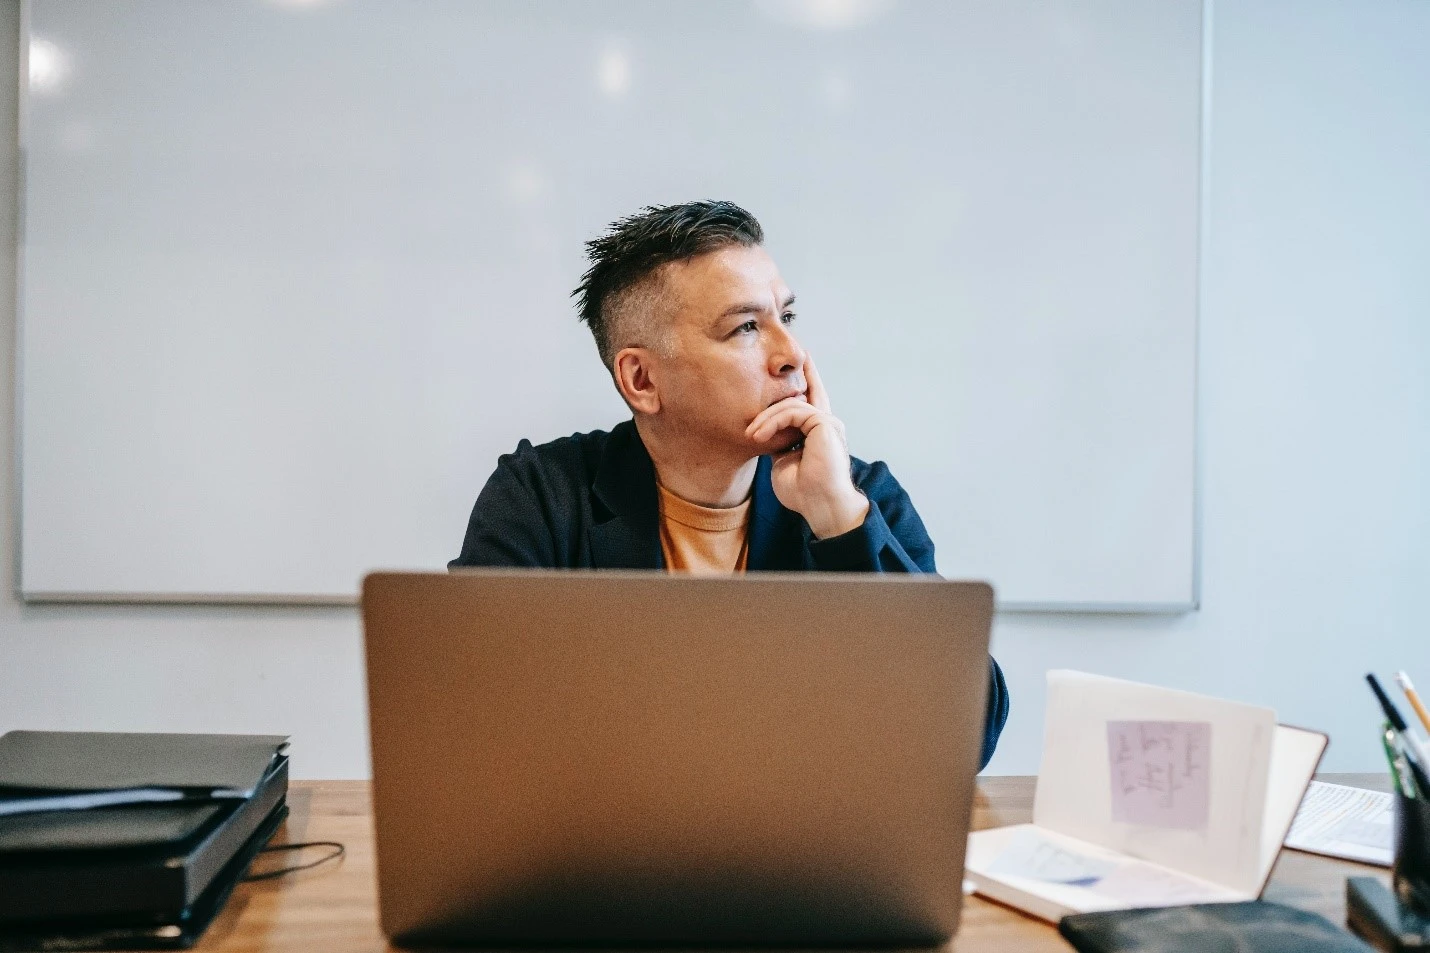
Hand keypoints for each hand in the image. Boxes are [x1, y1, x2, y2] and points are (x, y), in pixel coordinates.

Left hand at [745, 354, 868, 538]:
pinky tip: (759, 436)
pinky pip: (793, 411)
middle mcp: (826, 424)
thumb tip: (765, 431)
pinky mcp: (825, 424)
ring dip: (766, 419)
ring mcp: (828, 423)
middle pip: (805, 393)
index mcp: (818, 433)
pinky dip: (773, 421)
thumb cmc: (803, 492)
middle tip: (757, 413)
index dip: (804, 379)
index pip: (810, 399)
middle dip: (783, 389)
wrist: (820, 506)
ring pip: (791, 404)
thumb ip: (779, 442)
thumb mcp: (783, 462)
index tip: (796, 362)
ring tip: (751, 436)